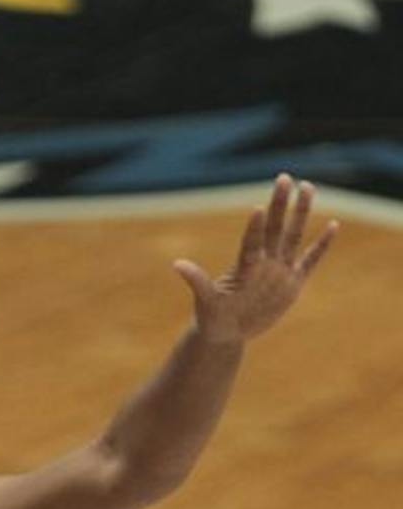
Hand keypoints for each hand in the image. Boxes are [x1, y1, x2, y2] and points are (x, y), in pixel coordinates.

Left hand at [174, 175, 336, 343]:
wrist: (226, 331)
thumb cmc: (212, 315)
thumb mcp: (206, 299)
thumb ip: (197, 281)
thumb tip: (177, 264)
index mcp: (246, 268)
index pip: (252, 243)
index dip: (255, 228)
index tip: (258, 207)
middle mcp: (264, 264)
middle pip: (276, 229)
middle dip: (281, 204)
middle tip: (285, 177)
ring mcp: (279, 271)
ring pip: (293, 236)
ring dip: (300, 213)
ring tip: (307, 187)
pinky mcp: (292, 283)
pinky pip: (311, 259)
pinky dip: (322, 244)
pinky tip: (332, 224)